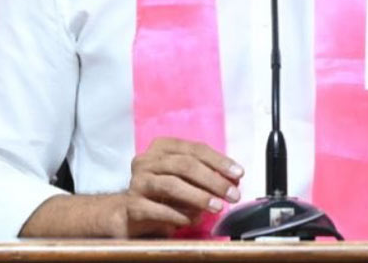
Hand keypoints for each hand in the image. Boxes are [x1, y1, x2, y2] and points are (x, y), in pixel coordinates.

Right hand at [116, 137, 243, 237]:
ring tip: (217, 207)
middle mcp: (147, 160)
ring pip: (172, 184)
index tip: (238, 174)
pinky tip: (193, 220)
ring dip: (199, 196)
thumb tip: (234, 180)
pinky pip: (159, 209)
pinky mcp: (132, 205)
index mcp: (162, 147)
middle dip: (213, 180)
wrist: (129, 214)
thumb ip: (207, 176)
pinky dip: (179, 215)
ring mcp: (137, 182)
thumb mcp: (186, 180)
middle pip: (185, 165)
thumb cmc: (163, 193)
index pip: (195, 149)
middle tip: (232, 194)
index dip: (219, 161)